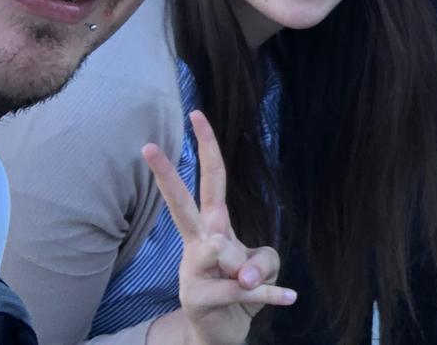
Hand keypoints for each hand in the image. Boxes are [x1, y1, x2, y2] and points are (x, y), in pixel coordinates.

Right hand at [143, 110, 296, 344]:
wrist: (221, 334)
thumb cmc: (242, 287)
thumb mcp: (263, 265)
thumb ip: (261, 259)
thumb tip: (242, 273)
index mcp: (212, 225)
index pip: (211, 180)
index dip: (206, 146)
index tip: (196, 113)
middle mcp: (196, 243)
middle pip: (181, 203)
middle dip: (166, 175)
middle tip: (147, 146)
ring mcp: (191, 271)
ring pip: (227, 252)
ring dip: (252, 271)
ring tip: (249, 285)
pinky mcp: (199, 298)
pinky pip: (244, 288)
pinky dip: (271, 294)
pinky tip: (290, 298)